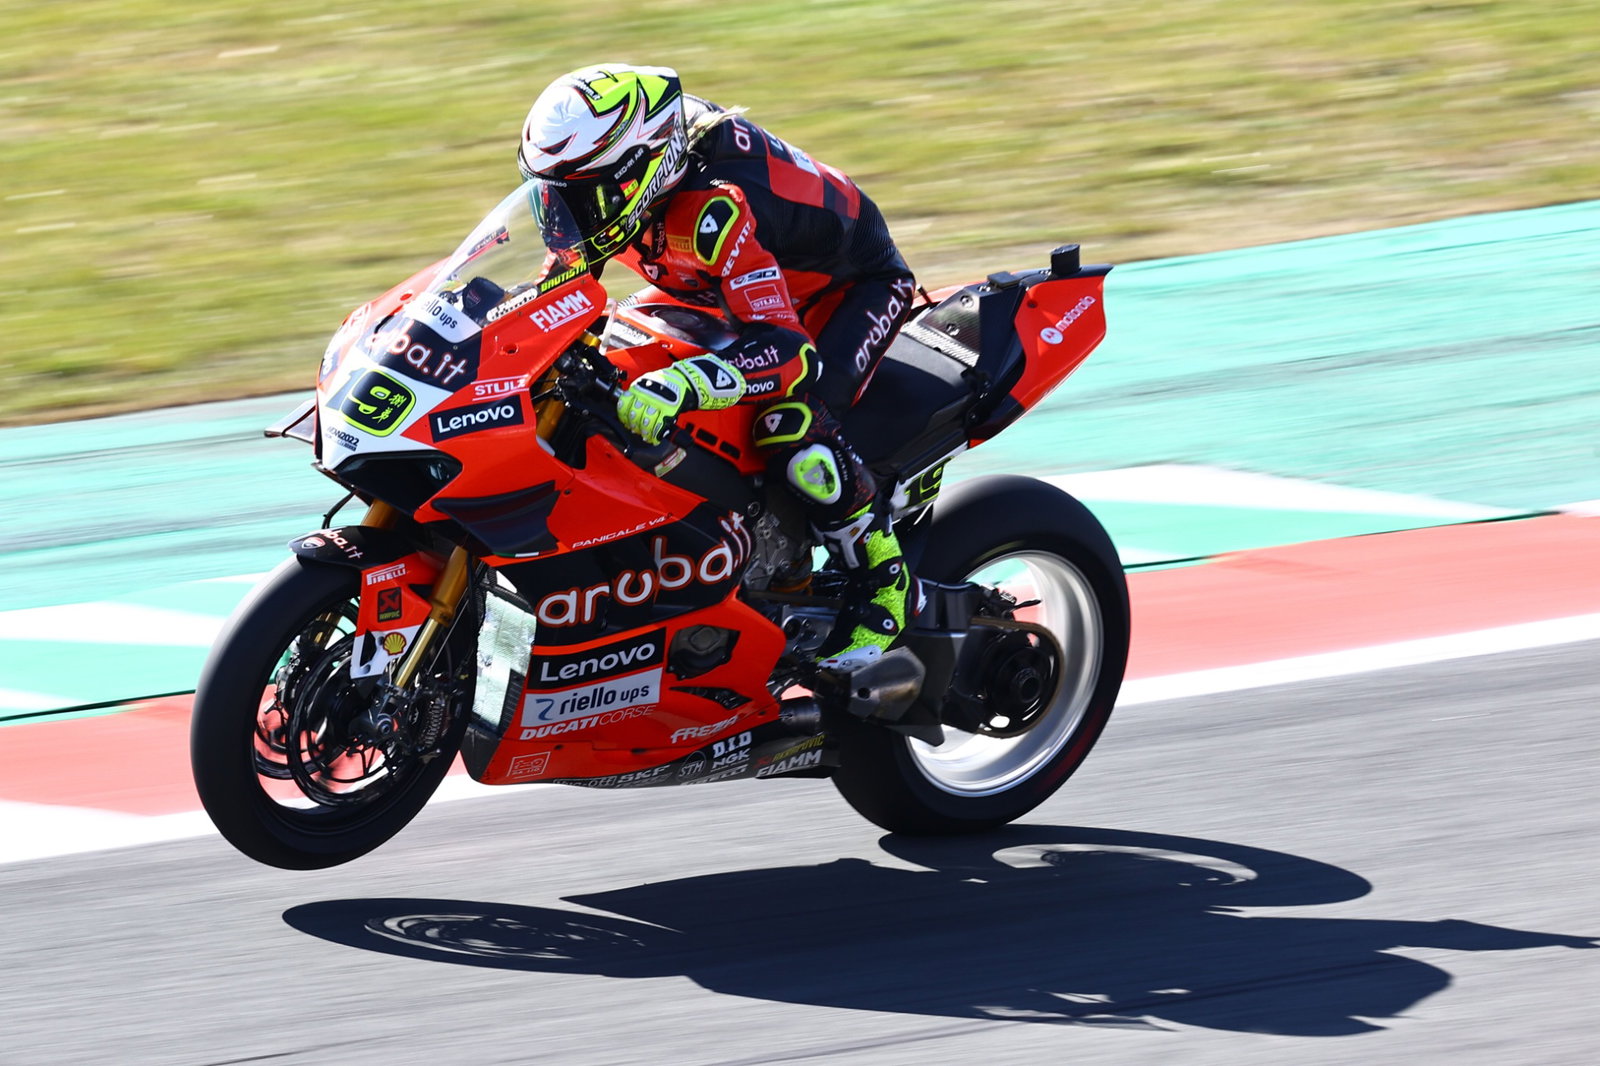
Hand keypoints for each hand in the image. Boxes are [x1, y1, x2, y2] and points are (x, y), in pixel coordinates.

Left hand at [616, 355, 745, 443]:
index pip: (624, 405)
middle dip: (634, 426)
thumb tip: (626, 409)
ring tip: (646, 435)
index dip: (624, 417)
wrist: (686, 380)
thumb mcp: (648, 383)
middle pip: (633, 416)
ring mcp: (657, 403)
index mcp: (639, 388)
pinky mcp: (668, 410)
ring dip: (644, 432)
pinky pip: (658, 426)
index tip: (626, 422)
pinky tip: (655, 437)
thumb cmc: (667, 383)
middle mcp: (646, 395)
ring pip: (644, 423)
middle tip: (637, 430)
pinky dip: (655, 434)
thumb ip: (637, 394)